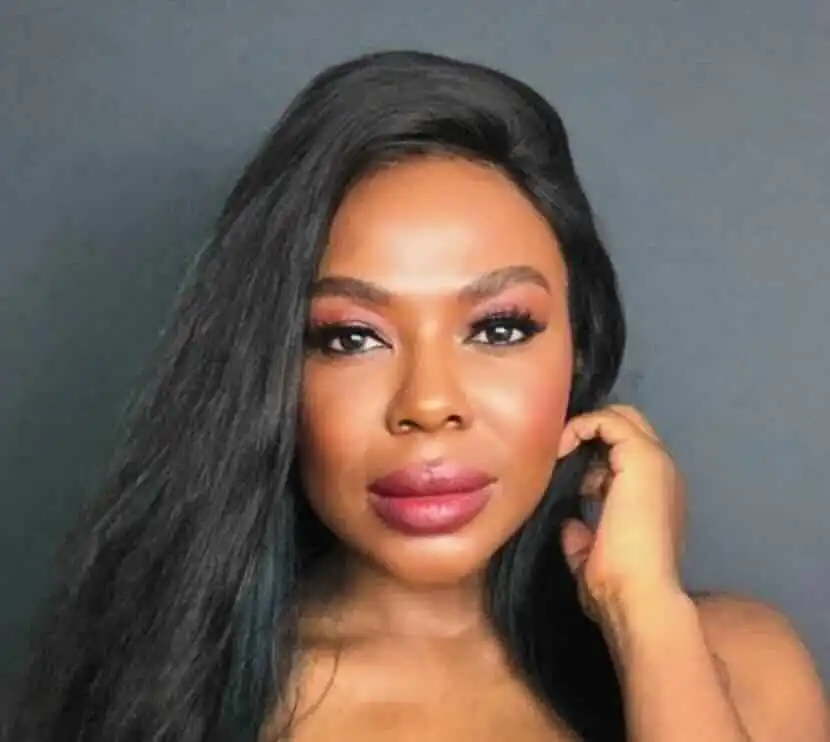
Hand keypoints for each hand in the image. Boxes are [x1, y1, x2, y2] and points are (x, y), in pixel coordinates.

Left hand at [557, 405, 686, 626]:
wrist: (640, 597)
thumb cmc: (619, 587)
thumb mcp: (594, 560)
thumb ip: (583, 540)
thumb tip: (570, 527)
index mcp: (653, 495)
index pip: (625, 452)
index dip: (592, 453)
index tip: (562, 470)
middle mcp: (660, 472)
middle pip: (627, 424)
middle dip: (591, 431)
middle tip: (559, 453)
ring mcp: (655, 462)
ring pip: (619, 417)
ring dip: (583, 428)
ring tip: (557, 453)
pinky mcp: (642, 456)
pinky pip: (607, 421)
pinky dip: (579, 427)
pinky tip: (560, 449)